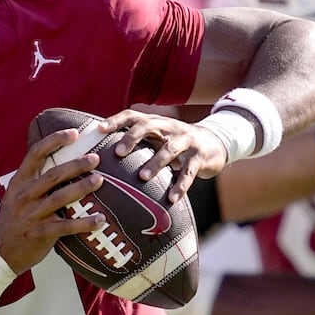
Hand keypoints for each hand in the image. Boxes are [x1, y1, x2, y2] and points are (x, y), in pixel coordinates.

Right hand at [0, 126, 108, 274]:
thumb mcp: (14, 196)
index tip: (74, 133)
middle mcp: (25, 196)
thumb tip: (57, 162)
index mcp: (19, 182)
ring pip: (61, 197)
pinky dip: (85, 223)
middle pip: (53, 174)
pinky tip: (100, 219)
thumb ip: (32, 180)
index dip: (55, 140)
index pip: (36, 154)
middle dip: (76, 164)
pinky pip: (68, 226)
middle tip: (95, 158)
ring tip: (100, 180)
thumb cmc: (12, 221)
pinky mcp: (42, 233)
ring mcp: (33, 215)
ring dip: (82, 187)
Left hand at [98, 109, 230, 202]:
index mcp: (156, 123)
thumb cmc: (175, 144)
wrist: (215, 144)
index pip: (133, 116)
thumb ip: (137, 143)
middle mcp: (170, 127)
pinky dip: (180, 185)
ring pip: (170, 149)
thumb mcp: (158, 138)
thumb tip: (102, 156)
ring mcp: (187, 140)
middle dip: (133, 137)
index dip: (116, 120)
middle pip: (150, 126)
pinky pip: (189, 171)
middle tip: (118, 152)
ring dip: (156, 163)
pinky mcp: (200, 156)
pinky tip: (171, 198)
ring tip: (143, 177)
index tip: (99, 129)